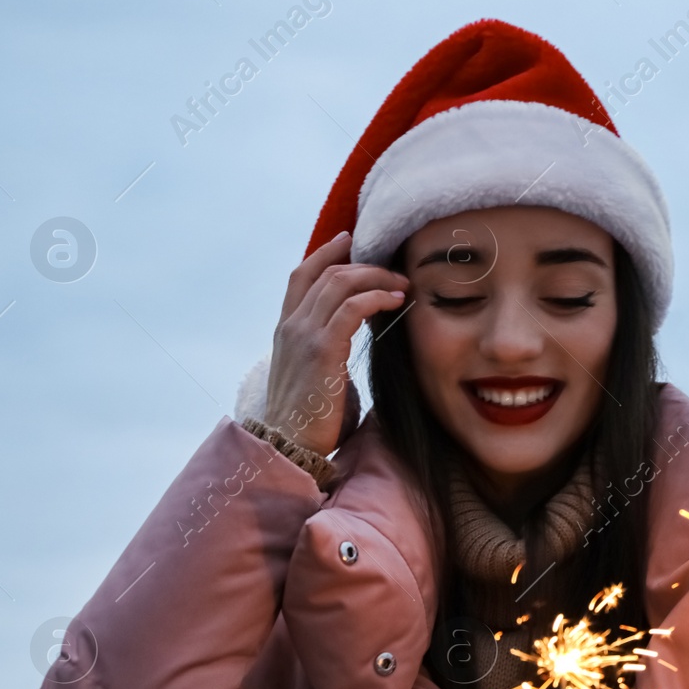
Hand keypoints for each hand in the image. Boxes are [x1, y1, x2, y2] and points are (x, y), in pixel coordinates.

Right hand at [264, 231, 407, 455]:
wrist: (289, 447)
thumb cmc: (310, 419)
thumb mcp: (317, 374)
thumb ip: (329, 350)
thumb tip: (354, 340)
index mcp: (286, 330)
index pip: (302, 276)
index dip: (325, 253)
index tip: (350, 241)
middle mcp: (291, 326)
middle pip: (327, 273)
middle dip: (364, 265)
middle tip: (395, 270)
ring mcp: (304, 335)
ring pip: (340, 283)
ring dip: (376, 278)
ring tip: (402, 284)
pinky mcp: (322, 350)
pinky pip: (352, 307)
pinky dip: (377, 297)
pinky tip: (396, 300)